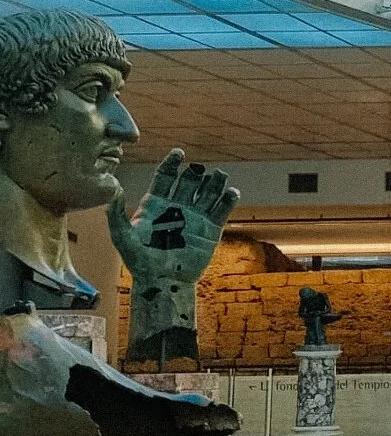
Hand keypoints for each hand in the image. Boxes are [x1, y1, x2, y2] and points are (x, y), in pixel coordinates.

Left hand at [108, 150, 239, 355]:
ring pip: (208, 191)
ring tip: (220, 175)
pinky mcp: (211, 228)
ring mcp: (195, 216)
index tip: (179, 153)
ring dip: (215, 181)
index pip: (166, 176)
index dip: (172, 163)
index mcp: (156, 203)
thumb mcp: (122, 238)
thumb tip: (113, 190)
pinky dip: (228, 199)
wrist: (164, 281)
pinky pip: (222, 209)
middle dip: (196, 172)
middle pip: (190, 181)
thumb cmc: (140, 261)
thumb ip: (116, 214)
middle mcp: (177, 206)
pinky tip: (231, 192)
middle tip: (200, 170)